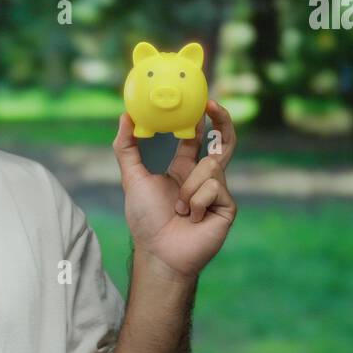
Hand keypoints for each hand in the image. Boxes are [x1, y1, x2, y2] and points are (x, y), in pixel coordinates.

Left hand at [112, 99, 238, 279]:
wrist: (159, 252)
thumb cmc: (145, 219)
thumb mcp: (132, 178)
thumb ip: (126, 147)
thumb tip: (125, 115)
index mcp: (183, 168)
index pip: (197, 137)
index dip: (201, 118)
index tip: (201, 100)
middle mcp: (204, 177)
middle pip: (223, 142)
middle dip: (223, 121)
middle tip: (213, 105)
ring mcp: (218, 191)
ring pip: (210, 167)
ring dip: (188, 188)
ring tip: (179, 209)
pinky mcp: (228, 206)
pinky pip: (214, 187)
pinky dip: (196, 202)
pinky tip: (193, 219)